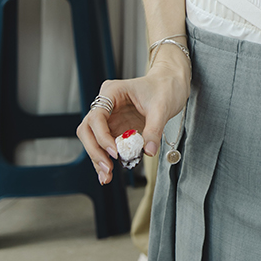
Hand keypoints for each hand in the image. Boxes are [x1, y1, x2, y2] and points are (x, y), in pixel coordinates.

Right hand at [76, 64, 189, 186]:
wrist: (172, 84)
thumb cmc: (165, 87)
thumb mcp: (162, 107)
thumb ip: (154, 129)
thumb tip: (148, 151)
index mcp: (112, 91)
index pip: (97, 116)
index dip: (102, 136)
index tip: (115, 152)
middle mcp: (107, 105)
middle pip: (87, 129)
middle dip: (95, 150)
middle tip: (107, 168)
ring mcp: (110, 118)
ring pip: (93, 140)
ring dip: (97, 159)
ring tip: (106, 177)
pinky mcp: (116, 129)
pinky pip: (105, 146)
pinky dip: (105, 160)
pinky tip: (107, 175)